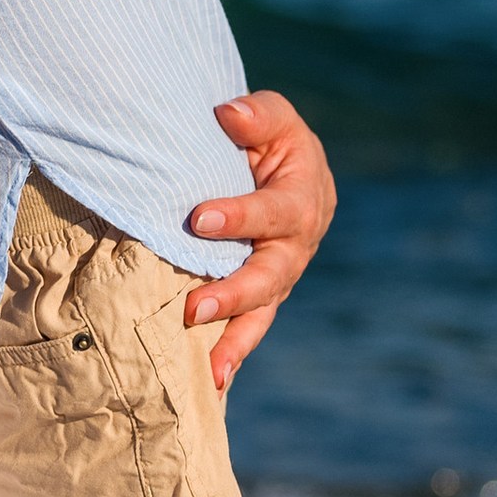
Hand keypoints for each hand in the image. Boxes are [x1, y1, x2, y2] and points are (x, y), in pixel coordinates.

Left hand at [181, 90, 339, 388]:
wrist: (270, 161)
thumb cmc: (265, 135)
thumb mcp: (269, 116)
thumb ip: (256, 115)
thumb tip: (229, 115)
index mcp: (303, 198)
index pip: (275, 211)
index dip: (241, 215)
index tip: (198, 218)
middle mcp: (297, 243)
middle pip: (272, 275)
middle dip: (234, 293)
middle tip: (193, 308)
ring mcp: (280, 272)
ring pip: (263, 311)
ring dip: (235, 338)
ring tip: (209, 368)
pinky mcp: (261, 291)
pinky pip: (249, 324)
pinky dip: (231, 352)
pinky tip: (209, 382)